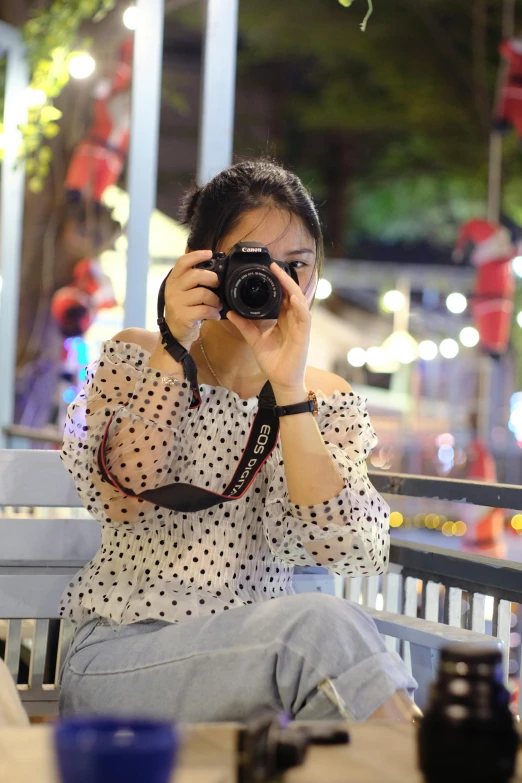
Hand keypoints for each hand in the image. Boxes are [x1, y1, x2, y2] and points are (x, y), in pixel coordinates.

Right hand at [164, 250, 221, 348]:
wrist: (175, 333)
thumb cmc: (184, 310)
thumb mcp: (184, 293)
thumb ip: (193, 282)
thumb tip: (215, 272)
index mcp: (173, 280)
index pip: (182, 262)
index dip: (196, 255)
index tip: (209, 253)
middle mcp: (172, 289)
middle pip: (195, 275)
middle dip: (212, 278)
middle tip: (217, 285)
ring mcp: (176, 303)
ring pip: (202, 293)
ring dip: (215, 299)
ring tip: (217, 305)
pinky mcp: (183, 316)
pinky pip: (204, 309)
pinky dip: (214, 312)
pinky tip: (214, 315)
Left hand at [226, 263, 310, 390]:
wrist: (281, 380)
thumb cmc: (272, 361)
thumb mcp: (254, 339)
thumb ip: (244, 325)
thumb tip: (229, 312)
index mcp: (283, 318)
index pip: (281, 295)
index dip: (276, 281)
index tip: (267, 269)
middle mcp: (293, 318)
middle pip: (291, 293)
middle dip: (283, 278)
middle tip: (273, 264)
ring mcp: (300, 325)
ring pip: (298, 299)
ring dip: (291, 286)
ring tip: (281, 273)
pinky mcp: (304, 333)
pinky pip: (304, 315)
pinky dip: (299, 305)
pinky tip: (292, 296)